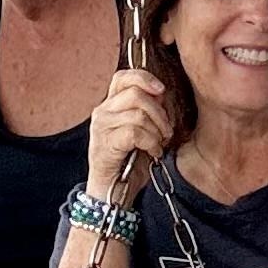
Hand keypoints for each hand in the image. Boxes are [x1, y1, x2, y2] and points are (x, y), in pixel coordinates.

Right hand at [83, 67, 171, 207]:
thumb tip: (160, 94)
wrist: (113, 191)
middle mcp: (102, 112)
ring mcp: (101, 127)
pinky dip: (150, 143)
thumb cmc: (129, 161)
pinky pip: (136, 133)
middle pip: (136, 94)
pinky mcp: (105, 144)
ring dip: (157, 131)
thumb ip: (148, 110)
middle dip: (159, 112)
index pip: (123, 77)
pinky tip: (152, 153)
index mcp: (110, 105)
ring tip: (158, 144)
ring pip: (138, 114)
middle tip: (166, 131)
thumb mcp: (142, 130)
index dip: (144, 78)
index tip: (161, 91)